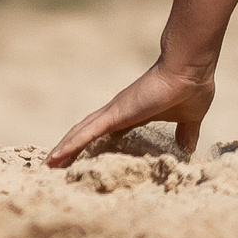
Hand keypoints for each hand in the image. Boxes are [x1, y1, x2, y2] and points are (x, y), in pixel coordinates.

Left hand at [45, 57, 216, 166]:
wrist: (189, 69)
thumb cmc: (191, 88)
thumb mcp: (189, 119)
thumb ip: (186, 133)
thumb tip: (188, 149)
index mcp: (132, 115)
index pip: (104, 134)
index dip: (91, 146)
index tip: (80, 159)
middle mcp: (117, 113)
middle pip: (85, 134)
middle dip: (69, 151)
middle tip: (53, 168)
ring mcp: (113, 112)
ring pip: (79, 134)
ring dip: (62, 151)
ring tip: (46, 167)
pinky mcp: (114, 114)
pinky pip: (86, 133)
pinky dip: (69, 145)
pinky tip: (55, 158)